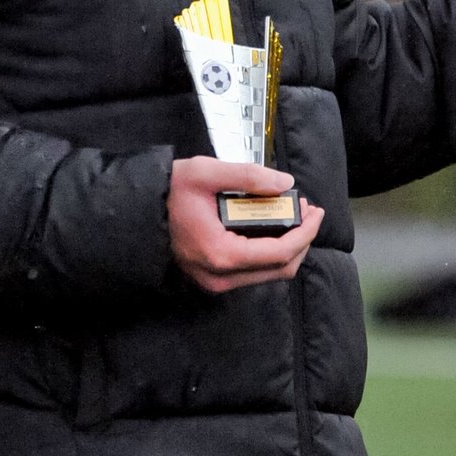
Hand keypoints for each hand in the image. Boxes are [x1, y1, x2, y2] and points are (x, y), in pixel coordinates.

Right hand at [167, 157, 322, 294]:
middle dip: (302, 239)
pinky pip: (254, 272)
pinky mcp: (215, 280)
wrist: (139, 213)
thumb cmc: (168, 192)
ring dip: (289, 246)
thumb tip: (285, 183)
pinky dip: (271, 252)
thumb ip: (248, 176)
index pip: (280, 252)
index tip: (316, 212)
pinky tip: (273, 228)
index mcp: (221, 253)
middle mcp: (221, 276)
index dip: (305, 232)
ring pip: (270, 274)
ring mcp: (217, 283)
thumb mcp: (205, 172)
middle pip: (281, 268)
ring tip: (293, 214)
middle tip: (307, 210)